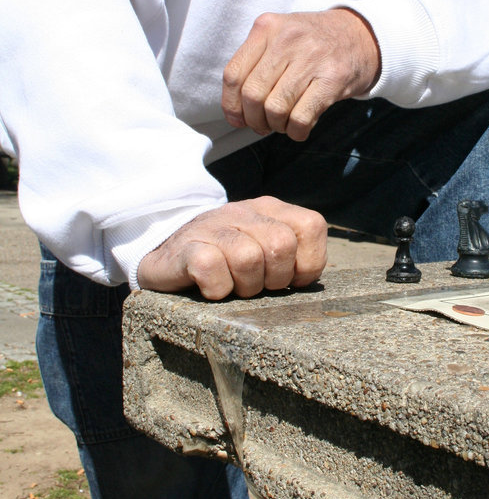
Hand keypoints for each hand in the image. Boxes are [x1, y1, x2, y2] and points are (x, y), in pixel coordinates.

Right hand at [137, 197, 327, 299]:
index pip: (312, 226)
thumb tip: (310, 278)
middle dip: (275, 279)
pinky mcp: (187, 247)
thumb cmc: (224, 258)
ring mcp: (214, 227)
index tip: (291, 279)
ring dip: (245, 287)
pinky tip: (210, 288)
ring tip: (233, 286)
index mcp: (270, 209)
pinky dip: (216, 289)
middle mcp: (244, 212)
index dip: (308, 262)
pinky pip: (213, 270)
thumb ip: (291, 254)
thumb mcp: (262, 247)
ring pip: (249, 259)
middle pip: (282, 246)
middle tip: (257, 285)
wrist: (165, 254)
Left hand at [222, 8, 380, 140]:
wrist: (362, 35)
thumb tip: (235, 110)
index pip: (233, 74)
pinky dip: (296, 131)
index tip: (237, 118)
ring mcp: (312, 58)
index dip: (231, 105)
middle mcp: (287, 39)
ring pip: (275, 109)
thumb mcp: (280, 35)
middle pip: (252, 95)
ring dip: (276, 126)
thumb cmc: (315, 41)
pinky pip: (301, 118)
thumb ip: (256, 62)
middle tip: (262, 124)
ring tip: (282, 123)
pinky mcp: (333, 79)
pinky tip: (299, 128)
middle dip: (254, 119)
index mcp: (267, 27)